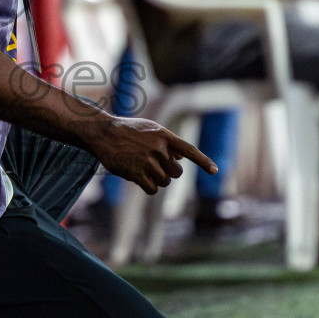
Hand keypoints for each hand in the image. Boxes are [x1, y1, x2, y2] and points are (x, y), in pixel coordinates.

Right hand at [88, 116, 215, 196]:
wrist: (103, 132)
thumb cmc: (127, 130)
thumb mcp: (150, 128)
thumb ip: (166, 141)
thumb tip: (180, 156)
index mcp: (164, 136)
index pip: (189, 150)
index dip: (203, 161)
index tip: (215, 171)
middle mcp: (158, 148)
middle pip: (176, 173)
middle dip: (168, 173)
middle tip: (155, 166)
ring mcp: (147, 161)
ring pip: (164, 182)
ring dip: (157, 180)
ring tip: (143, 168)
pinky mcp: (135, 173)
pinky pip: (152, 189)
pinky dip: (149, 187)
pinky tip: (139, 178)